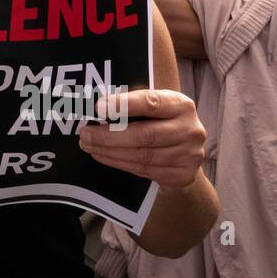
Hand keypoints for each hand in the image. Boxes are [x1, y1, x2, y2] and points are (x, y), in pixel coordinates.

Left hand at [79, 89, 205, 189]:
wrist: (184, 152)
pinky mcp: (183, 175)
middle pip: (145, 134)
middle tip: (85, 133)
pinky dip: (119, 163)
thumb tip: (96, 107)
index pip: (151, 102)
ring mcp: (190, 155)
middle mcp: (191, 129)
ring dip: (110, 151)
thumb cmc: (159, 122)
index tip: (98, 107)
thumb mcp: (152, 108)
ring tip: (89, 145)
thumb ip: (131, 104)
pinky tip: (103, 156)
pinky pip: (144, 170)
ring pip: (142, 155)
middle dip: (109, 135)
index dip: (123, 105)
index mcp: (181, 105)